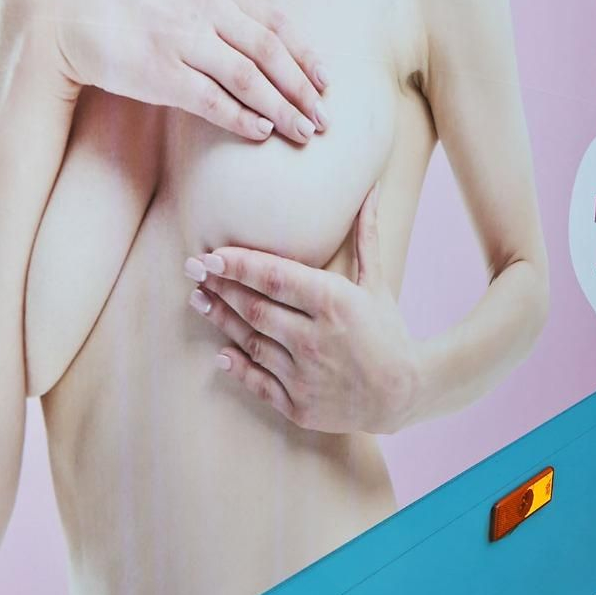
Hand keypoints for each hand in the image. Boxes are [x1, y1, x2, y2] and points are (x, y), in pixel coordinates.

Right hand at [3, 0, 327, 141]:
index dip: (307, 56)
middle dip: (303, 90)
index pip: (277, 24)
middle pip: (270, 55)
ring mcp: (181, 41)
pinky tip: (260, 132)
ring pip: (248, 80)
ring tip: (303, 133)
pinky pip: (209, 100)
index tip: (327, 82)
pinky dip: (240, 117)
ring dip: (282, 110)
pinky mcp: (157, 72)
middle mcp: (204, 10)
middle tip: (325, 120)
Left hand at [184, 187, 421, 432]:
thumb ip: (366, 236)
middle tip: (192, 271)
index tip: (211, 255)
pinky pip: (258, 381)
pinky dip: (236, 366)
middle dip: (220, 287)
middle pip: (254, 307)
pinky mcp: (298, 405)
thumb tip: (371, 189)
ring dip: (220, 319)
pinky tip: (221, 352)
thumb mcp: (377, 283)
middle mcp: (315, 338)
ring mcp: (305, 374)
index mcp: (334, 302)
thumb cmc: (388, 333)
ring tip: (199, 300)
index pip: (275, 278)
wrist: (402, 395)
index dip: (238, 265)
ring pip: (250, 341)